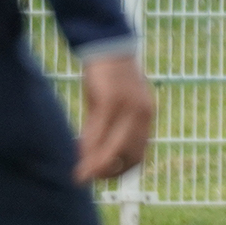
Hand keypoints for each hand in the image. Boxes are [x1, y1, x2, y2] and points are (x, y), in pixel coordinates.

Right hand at [75, 54, 155, 183]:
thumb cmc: (107, 78)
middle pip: (129, 155)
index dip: (122, 170)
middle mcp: (143, 114)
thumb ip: (103, 130)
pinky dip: (89, 149)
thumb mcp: (108, 106)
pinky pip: (100, 132)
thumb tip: (89, 155)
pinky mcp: (111, 100)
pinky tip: (79, 157)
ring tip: (81, 177)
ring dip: (97, 166)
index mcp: (146, 117)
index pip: (139, 154)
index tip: (104, 178)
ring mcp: (129, 108)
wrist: (107, 45)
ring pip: (114, 147)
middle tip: (89, 179)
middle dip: (109, 172)